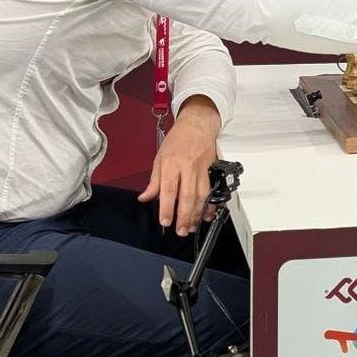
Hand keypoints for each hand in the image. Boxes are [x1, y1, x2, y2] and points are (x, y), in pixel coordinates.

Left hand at [138, 96, 220, 235]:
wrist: (197, 125)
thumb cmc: (177, 140)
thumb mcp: (159, 158)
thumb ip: (153, 181)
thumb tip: (145, 197)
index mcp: (171, 164)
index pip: (168, 190)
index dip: (167, 208)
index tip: (165, 222)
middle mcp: (187, 168)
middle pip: (187, 196)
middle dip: (184, 216)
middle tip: (181, 230)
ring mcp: (201, 169)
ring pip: (201, 195)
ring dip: (197, 213)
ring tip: (192, 226)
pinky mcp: (211, 170)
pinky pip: (211, 190)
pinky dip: (210, 204)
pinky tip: (206, 214)